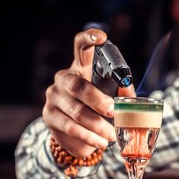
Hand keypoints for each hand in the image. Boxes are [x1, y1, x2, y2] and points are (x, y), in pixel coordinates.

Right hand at [42, 29, 134, 157]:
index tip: (102, 37)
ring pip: (76, 111)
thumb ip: (122, 93)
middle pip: (78, 86)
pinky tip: (100, 142)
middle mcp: (63, 79)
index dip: (90, 38)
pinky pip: (70, 127)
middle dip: (98, 101)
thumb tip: (129, 91)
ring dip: (98, 126)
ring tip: (111, 135)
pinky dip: (89, 137)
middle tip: (113, 112)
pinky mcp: (49, 116)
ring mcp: (53, 97)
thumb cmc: (97, 107)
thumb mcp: (111, 97)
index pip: (81, 47)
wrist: (75, 132)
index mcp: (81, 67)